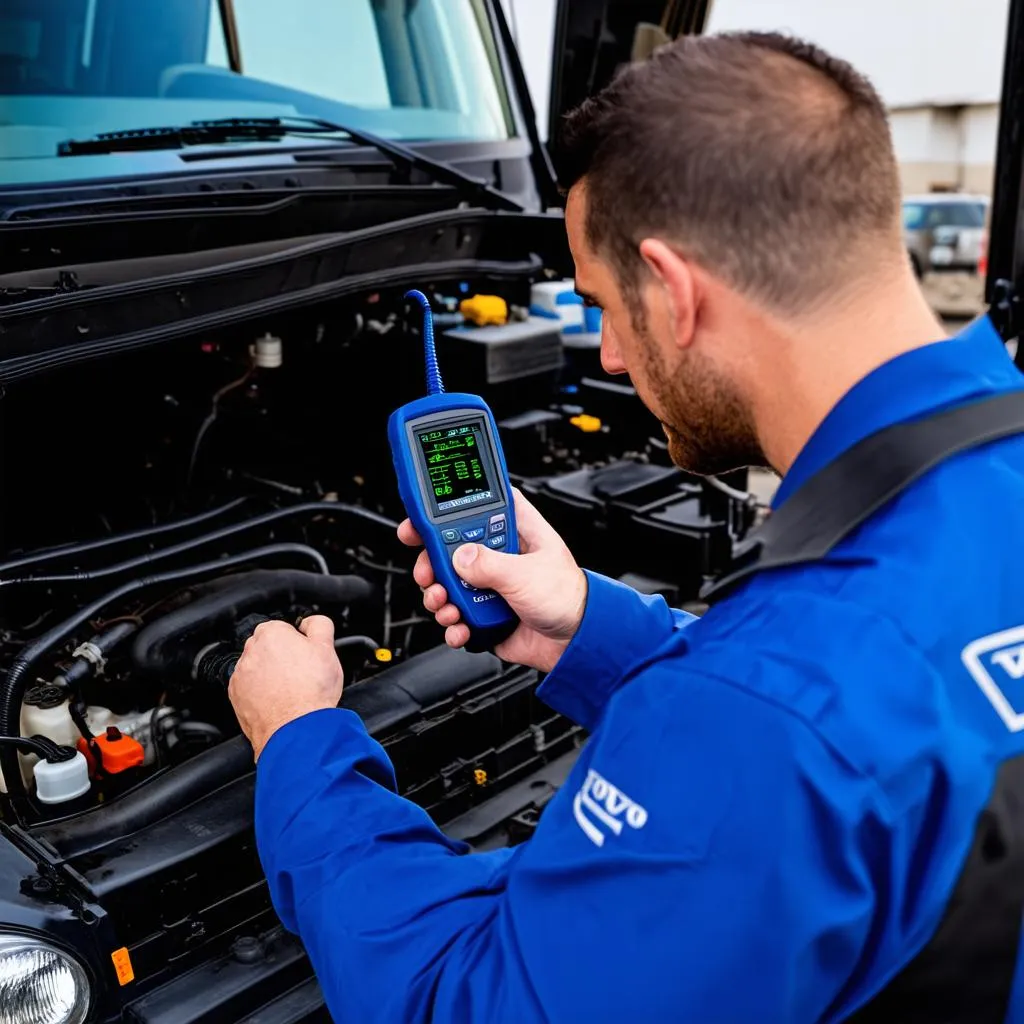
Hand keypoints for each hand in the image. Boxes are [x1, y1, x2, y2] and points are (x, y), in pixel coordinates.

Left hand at [228, 615, 342, 760]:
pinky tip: (278, 701)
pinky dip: (260, 692)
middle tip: (301, 674)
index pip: (284, 628)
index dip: (298, 642)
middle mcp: (251, 651)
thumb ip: (318, 625)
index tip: (306, 656)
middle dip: (282, 657)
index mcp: (272, 633)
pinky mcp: (236, 696)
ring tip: (291, 691)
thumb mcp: (327, 648)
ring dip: (270, 675)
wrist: (296, 728)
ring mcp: (241, 674)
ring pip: (258, 668)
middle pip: (268, 647)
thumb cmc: (311, 691)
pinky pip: (248, 688)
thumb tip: (310, 622)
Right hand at [397, 489, 587, 672]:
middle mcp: (498, 556)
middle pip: (449, 549)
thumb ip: (489, 564)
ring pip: (447, 585)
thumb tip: (460, 558)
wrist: (577, 644)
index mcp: (515, 531)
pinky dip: (452, 625)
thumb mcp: (526, 574)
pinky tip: (460, 629)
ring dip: (438, 597)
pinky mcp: (484, 615)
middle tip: (427, 573)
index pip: (475, 507)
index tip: (420, 520)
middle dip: (431, 563)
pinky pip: (456, 617)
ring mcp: (489, 587)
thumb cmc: (569, 598)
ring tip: (446, 606)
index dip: (445, 509)